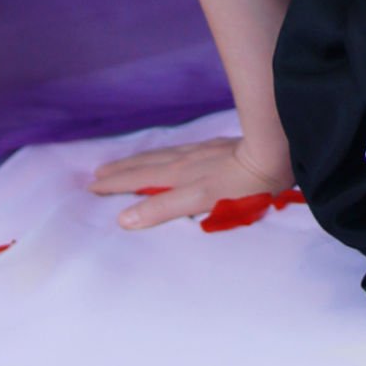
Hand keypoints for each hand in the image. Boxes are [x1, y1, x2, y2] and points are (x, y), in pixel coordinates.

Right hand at [88, 134, 293, 229]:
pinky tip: (167, 155)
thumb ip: (163, 209)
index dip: (116, 184)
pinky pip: (177, 150)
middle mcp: (186, 161)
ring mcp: (201, 152)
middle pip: (146, 165)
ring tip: (121, 163)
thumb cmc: (241, 186)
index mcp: (179, 175)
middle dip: (121, 170)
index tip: (92, 186)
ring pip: (160, 156)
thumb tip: (124, 218)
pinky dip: (161, 154)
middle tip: (97, 173)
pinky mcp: (217, 147)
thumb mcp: (199, 201)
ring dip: (137, 160)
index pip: (139, 179)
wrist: (273, 154)